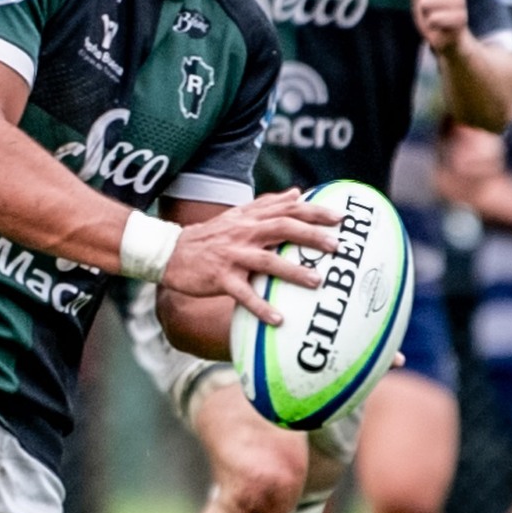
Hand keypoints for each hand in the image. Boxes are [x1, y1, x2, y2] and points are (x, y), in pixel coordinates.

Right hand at [161, 190, 339, 325]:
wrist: (171, 252)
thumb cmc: (210, 235)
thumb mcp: (238, 215)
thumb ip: (268, 204)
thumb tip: (298, 193)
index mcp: (251, 218)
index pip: (287, 209)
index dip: (314, 212)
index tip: (341, 217)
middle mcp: (244, 233)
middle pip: (282, 229)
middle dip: (310, 236)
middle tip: (336, 247)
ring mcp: (232, 256)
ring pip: (266, 261)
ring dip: (293, 271)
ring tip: (317, 282)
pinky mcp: (220, 278)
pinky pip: (243, 293)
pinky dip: (260, 306)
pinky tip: (278, 319)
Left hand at [403, 0, 468, 53]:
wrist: (448, 38)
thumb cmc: (432, 11)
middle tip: (427, 7)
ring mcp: (460, 1)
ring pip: (425, 1)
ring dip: (424, 13)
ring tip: (433, 16)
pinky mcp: (461, 17)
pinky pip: (433, 17)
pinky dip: (431, 24)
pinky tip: (438, 25)